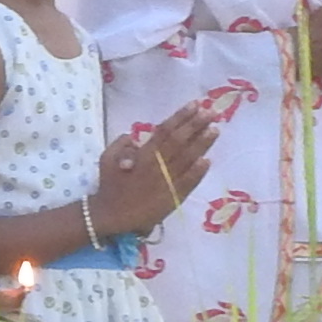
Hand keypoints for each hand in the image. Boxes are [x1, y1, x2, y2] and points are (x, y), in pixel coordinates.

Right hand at [96, 105, 217, 227]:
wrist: (112, 217)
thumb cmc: (110, 186)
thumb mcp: (107, 159)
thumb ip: (121, 144)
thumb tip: (134, 136)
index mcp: (143, 154)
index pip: (165, 130)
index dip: (181, 117)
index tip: (195, 104)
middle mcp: (158, 165)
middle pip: (180, 141)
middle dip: (196, 125)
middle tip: (211, 112)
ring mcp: (167, 182)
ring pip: (187, 159)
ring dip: (202, 144)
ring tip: (215, 130)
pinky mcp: (173, 198)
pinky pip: (188, 183)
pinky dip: (198, 172)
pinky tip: (207, 161)